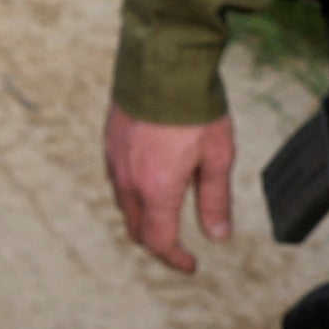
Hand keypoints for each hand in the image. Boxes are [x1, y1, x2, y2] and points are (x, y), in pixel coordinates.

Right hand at [104, 103, 235, 271]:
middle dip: (158, 242)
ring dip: (146, 217)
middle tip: (179, 246)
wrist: (163, 63)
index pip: (159, 242)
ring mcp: (115, 162)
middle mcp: (129, 182)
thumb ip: (215, 199)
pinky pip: (119, 180)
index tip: (191, 265)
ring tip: (168, 211)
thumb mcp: (217, 157)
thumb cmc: (195, 109)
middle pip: (138, 229)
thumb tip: (218, 236)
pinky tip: (153, 179)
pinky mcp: (110, 144)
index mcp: (156, 190)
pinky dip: (135, 192)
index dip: (175, 259)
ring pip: (126, 205)